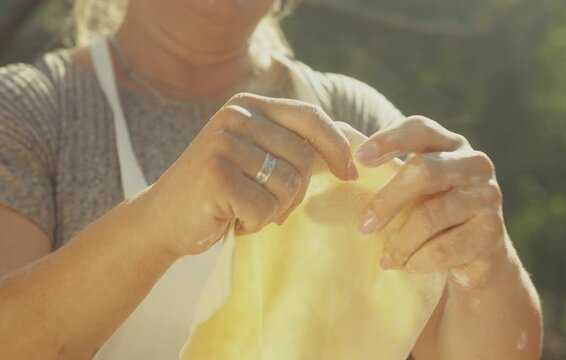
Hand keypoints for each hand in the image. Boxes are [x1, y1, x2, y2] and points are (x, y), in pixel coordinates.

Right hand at [136, 93, 357, 255]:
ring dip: (273, 210)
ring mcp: (223, 145)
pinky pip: (265, 209)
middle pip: (304, 157)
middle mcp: (235, 117)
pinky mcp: (216, 176)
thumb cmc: (220, 190)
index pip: (310, 117)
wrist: (162, 219)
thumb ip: (294, 143)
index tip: (351, 174)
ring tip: (244, 208)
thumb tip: (355, 143)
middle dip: (296, 192)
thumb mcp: (256, 156)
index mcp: (248, 106)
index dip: (337, 146)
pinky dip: (254, 224)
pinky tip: (230, 218)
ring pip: (288, 186)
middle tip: (268, 204)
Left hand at [355, 116, 505, 287]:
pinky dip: (420, 260)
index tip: (359, 159)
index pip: (420, 129)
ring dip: (401, 242)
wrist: (478, 259)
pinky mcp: (493, 233)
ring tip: (386, 258)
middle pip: (424, 171)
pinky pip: (445, 248)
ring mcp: (488, 197)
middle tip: (363, 226)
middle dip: (387, 200)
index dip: (389, 139)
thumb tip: (340, 142)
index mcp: (451, 145)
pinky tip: (408, 266)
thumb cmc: (434, 216)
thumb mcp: (416, 189)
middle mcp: (474, 164)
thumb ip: (390, 168)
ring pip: (431, 216)